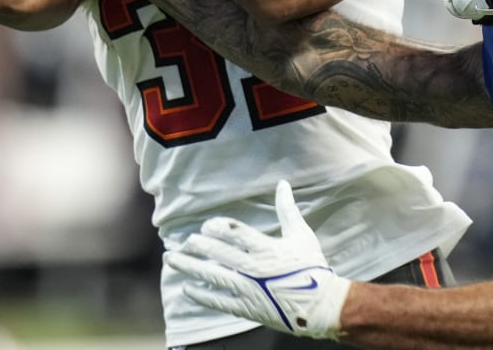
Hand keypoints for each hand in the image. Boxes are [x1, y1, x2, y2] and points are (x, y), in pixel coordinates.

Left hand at [164, 180, 351, 338]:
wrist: (321, 305)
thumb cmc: (312, 267)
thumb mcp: (301, 234)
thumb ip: (288, 209)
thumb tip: (283, 184)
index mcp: (267, 248)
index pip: (235, 233)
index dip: (217, 227)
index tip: (207, 226)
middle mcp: (254, 268)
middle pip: (219, 253)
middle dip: (198, 246)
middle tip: (185, 242)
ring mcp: (249, 289)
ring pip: (213, 276)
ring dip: (190, 267)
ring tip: (172, 259)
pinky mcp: (247, 307)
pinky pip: (218, 301)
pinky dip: (201, 295)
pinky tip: (186, 287)